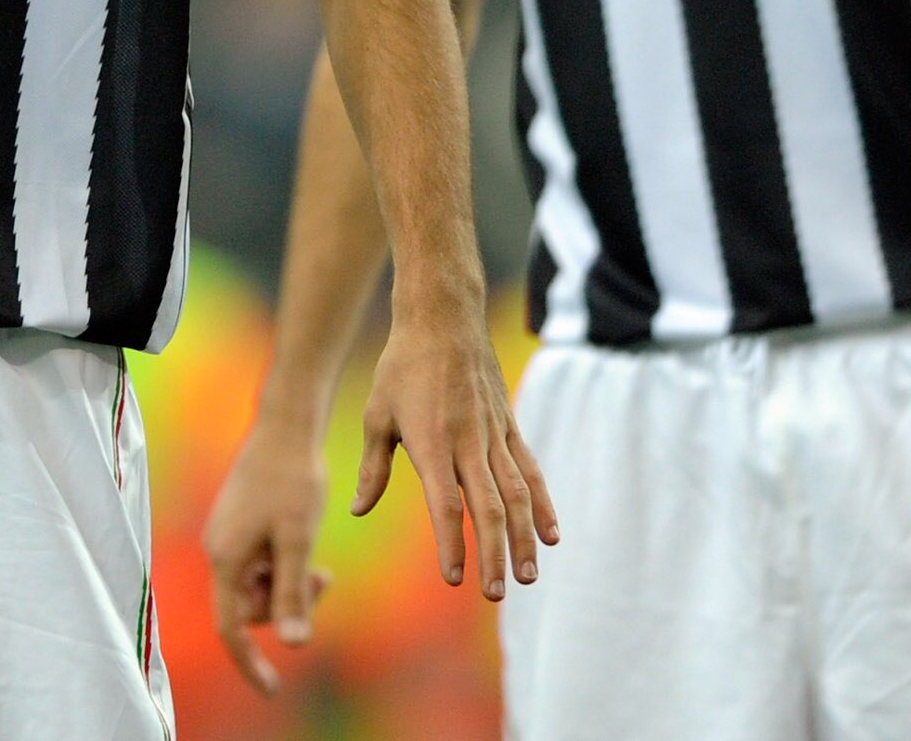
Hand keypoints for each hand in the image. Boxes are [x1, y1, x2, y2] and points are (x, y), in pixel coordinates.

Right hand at [202, 418, 334, 695]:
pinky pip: (259, 565)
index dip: (250, 663)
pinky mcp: (239, 525)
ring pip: (257, 586)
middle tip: (323, 581)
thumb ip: (292, 593)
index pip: (230, 629)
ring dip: (288, 586)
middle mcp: (218, 550)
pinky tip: (308, 552)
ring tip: (320, 567)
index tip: (274, 691)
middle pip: (248, 607)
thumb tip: (293, 643)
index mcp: (225, 559)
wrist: (287, 426)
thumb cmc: (293, 480)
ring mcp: (227, 537)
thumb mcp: (298, 541)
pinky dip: (284, 568)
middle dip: (285, 607)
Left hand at [355, 299, 556, 602]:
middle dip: (494, 553)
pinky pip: (531, 470)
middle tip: (495, 593)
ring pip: (516, 494)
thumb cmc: (402, 367)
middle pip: (487, 507)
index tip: (454, 577)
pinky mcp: (510, 426)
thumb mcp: (377, 415)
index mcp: (432, 443)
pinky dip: (542, 504)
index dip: (451, 543)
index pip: (445, 504)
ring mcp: (495, 434)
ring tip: (528, 576)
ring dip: (524, 538)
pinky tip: (551, 535)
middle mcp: (468, 442)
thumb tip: (359, 510)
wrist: (443, 318)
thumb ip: (374, 468)